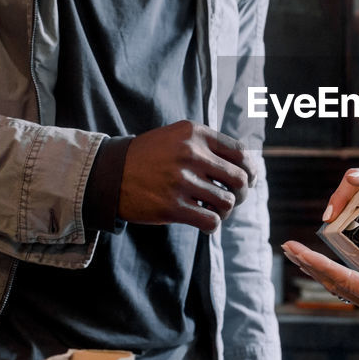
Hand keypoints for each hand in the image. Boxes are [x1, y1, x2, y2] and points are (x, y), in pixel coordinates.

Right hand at [118, 121, 256, 231]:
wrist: (108, 173)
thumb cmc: (149, 157)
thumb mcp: (177, 137)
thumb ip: (208, 144)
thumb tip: (248, 167)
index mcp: (195, 134)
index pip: (240, 153)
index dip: (250, 170)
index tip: (248, 180)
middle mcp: (191, 154)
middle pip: (240, 179)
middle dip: (242, 193)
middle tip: (232, 199)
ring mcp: (182, 181)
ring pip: (227, 202)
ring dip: (226, 211)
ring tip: (214, 211)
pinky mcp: (172, 206)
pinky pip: (211, 221)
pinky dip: (212, 225)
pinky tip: (204, 224)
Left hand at [280, 241, 358, 328]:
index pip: (337, 277)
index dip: (314, 262)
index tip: (294, 248)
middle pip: (331, 281)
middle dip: (308, 264)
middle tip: (286, 247)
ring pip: (338, 284)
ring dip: (318, 270)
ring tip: (301, 256)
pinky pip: (349, 286)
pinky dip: (334, 274)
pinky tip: (331, 267)